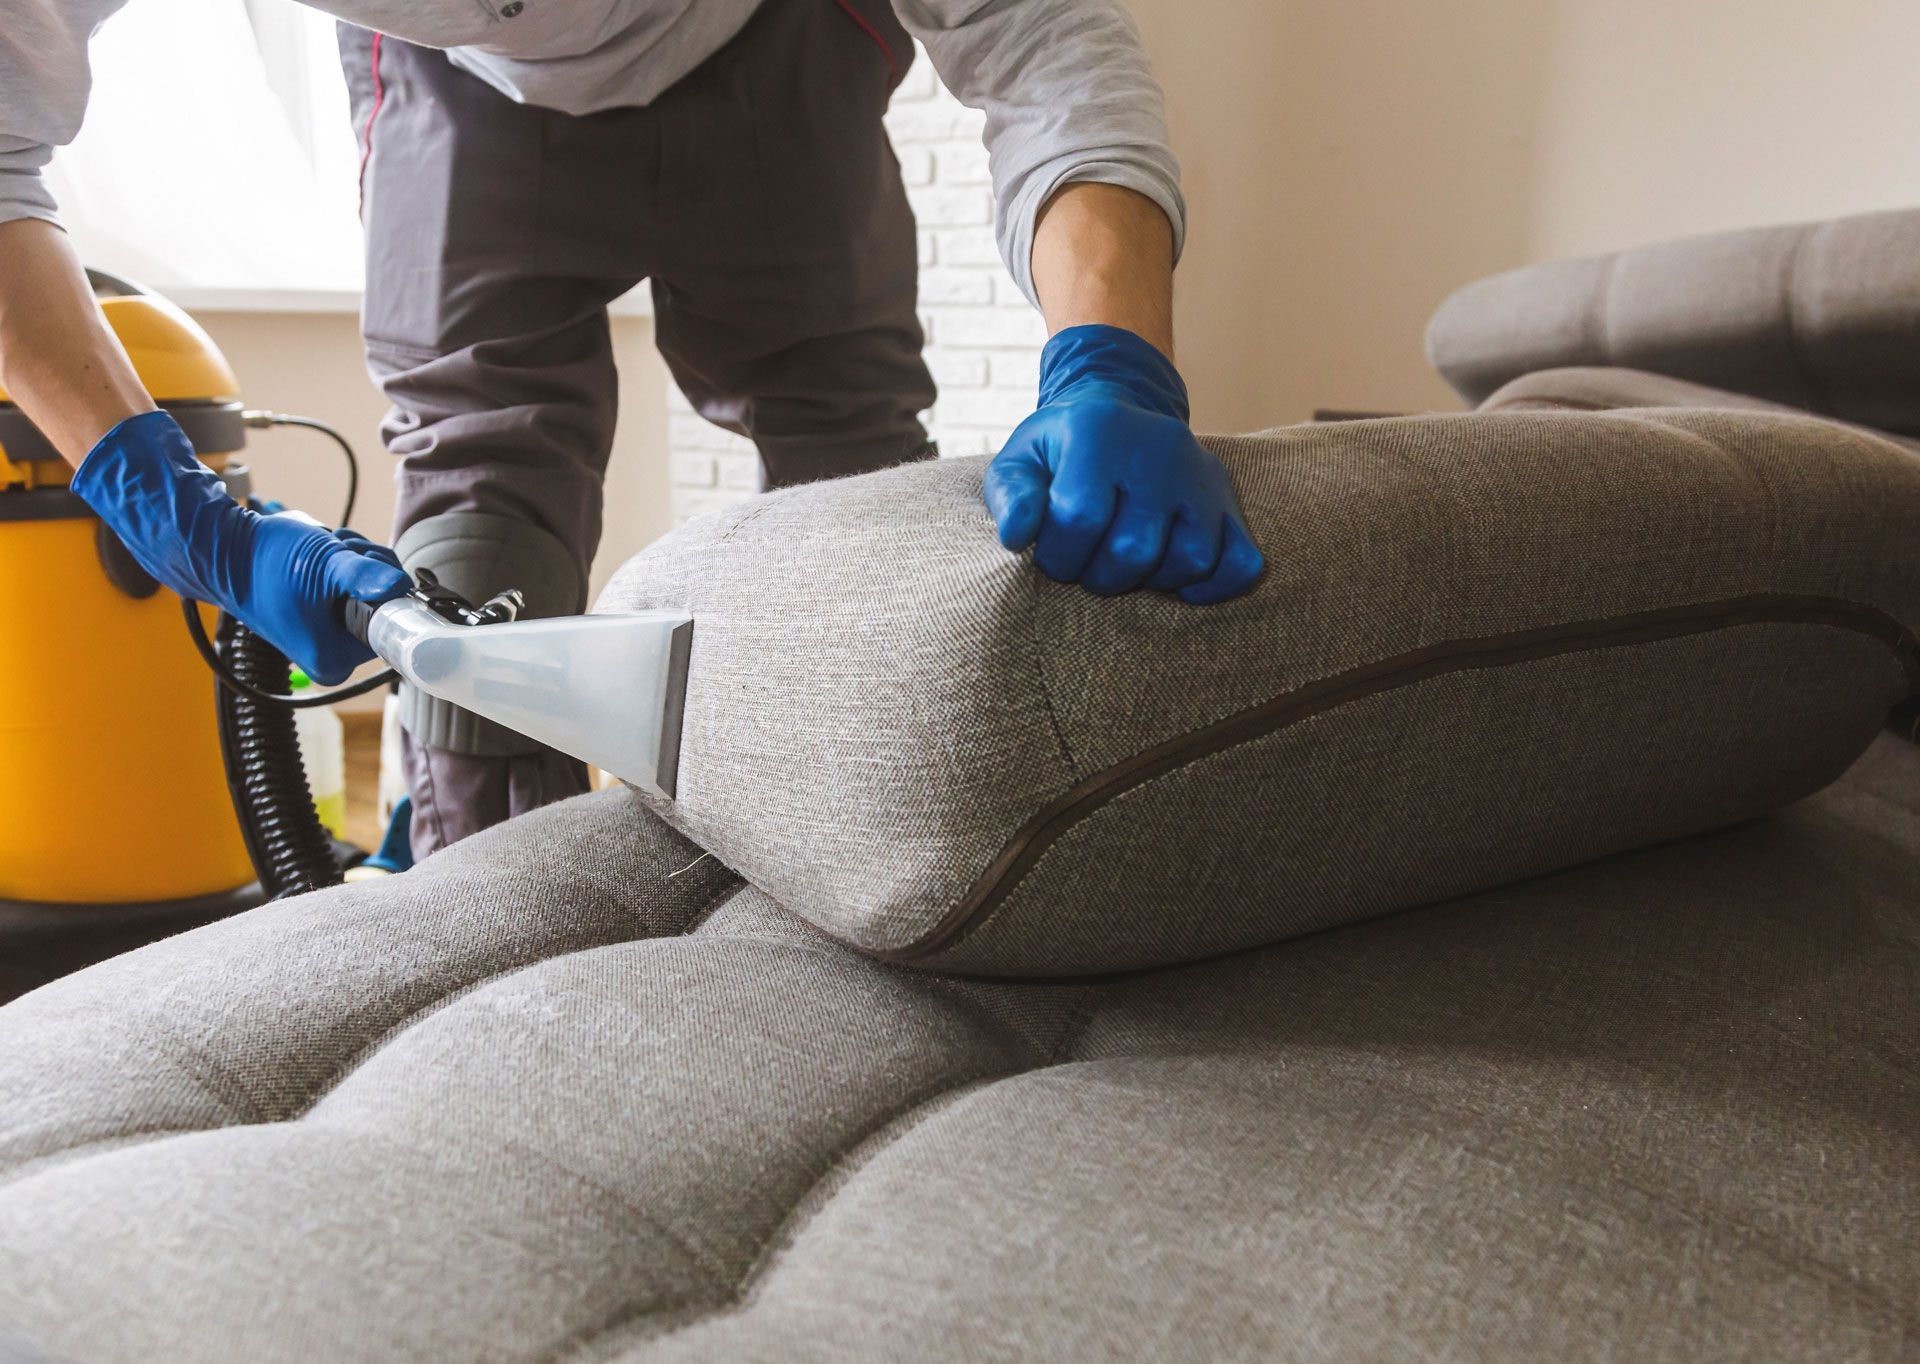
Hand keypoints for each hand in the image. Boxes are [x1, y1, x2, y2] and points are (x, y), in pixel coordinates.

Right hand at [72, 410, 408, 682]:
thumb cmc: (267, 562)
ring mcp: (329, 640)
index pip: (393, 624)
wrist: (225, 552)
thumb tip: (400, 586)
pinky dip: (345, 568)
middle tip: (339, 551)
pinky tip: (321, 557)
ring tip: (325, 551)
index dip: (384, 588)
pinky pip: (353, 591)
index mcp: (336, 660)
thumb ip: (364, 576)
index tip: (359, 565)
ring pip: (372, 594)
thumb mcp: (324, 563)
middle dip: (368, 569)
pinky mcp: (324, 622)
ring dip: (357, 563)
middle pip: (384, 607)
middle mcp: (334, 659)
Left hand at [982, 324, 1262, 603]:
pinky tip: (1175, 581)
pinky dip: (1211, 585)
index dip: (1057, 554)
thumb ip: (1011, 496)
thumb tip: (1017, 536)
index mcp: (1101, 431)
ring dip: (1151, 581)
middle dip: (1099, 576)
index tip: (1051, 552)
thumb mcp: (1019, 461)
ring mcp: (1201, 476)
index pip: (1079, 518)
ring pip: (1191, 559)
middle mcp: (1161, 449)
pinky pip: (1240, 563)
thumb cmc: (1060, 452)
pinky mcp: (1229, 503)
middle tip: (1086, 564)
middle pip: (1135, 548)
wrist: (1117, 416)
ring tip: (1126, 564)